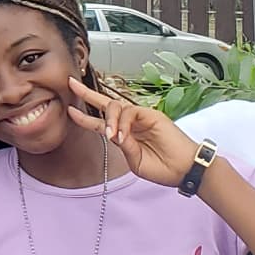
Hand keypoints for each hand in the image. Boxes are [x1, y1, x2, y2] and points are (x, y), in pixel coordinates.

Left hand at [66, 78, 199, 186]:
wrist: (184, 170)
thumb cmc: (163, 169)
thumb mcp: (135, 161)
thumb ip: (122, 145)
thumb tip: (112, 132)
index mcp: (125, 135)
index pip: (101, 122)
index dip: (85, 117)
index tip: (70, 111)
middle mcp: (131, 123)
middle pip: (106, 104)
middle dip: (87, 94)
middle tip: (71, 84)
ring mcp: (141, 117)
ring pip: (116, 107)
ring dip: (109, 120)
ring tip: (112, 135)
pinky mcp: (151, 114)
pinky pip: (130, 111)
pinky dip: (123, 122)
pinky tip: (123, 135)